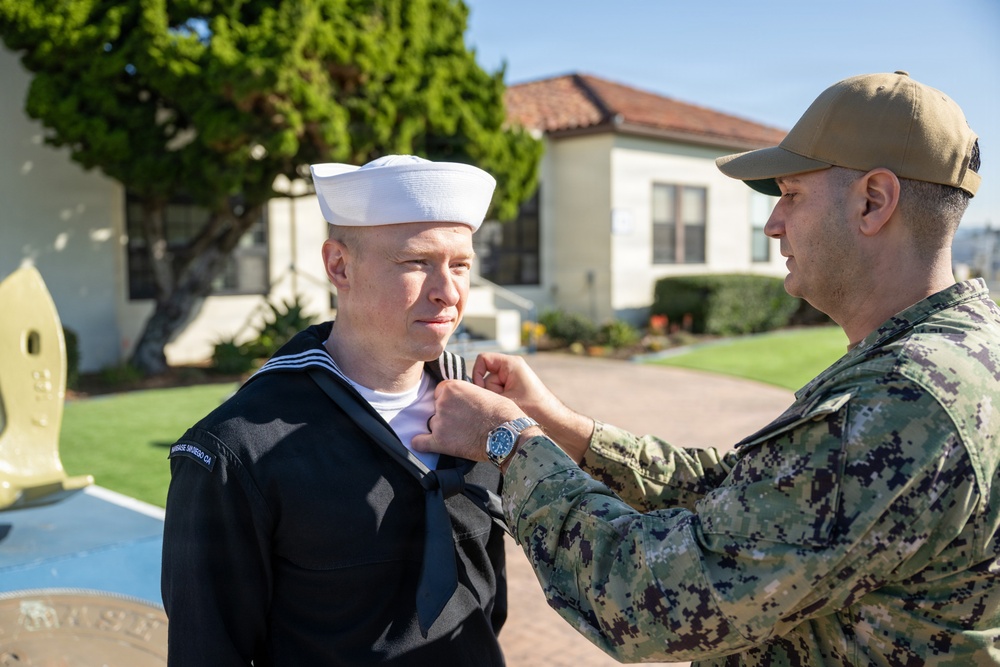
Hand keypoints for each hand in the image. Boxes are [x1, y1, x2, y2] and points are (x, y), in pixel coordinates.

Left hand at [412, 380, 526, 461]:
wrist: (507, 435)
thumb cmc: (502, 413)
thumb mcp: (484, 392)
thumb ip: (467, 394)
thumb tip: (462, 400)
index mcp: (452, 387)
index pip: (441, 392)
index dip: (451, 400)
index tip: (459, 407)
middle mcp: (442, 402)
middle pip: (436, 407)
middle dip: (447, 413)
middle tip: (463, 421)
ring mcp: (439, 422)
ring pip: (433, 424)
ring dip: (442, 429)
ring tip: (460, 434)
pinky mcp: (439, 441)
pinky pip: (420, 442)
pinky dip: (421, 443)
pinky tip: (421, 442)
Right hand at [471, 353, 594, 463]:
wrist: (555, 423)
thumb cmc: (534, 409)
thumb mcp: (505, 400)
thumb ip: (484, 393)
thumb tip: (466, 393)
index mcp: (511, 364)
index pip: (483, 359)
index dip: (477, 373)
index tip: (482, 390)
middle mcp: (512, 368)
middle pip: (485, 376)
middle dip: (488, 392)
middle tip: (497, 404)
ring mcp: (513, 379)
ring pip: (490, 388)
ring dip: (494, 400)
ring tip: (506, 410)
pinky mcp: (514, 390)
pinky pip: (498, 394)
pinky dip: (499, 403)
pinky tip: (507, 413)